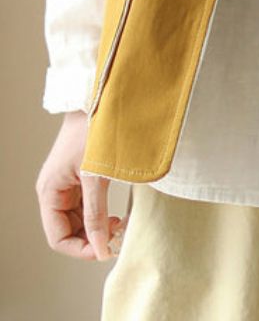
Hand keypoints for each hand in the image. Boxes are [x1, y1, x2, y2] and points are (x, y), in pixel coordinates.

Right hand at [35, 111, 125, 260]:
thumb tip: (101, 248)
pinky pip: (86, 206)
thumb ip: (97, 213)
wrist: (98, 99)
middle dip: (91, 238)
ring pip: (79, 220)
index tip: (106, 249)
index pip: (58, 238)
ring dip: (97, 227)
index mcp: (50, 192)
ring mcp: (67, 185)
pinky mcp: (80, 178)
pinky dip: (100, 214)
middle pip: (68, 231)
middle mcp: (54, 191)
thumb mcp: (94, 176)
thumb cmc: (92, 131)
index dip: (81, 249)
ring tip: (119, 223)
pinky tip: (115, 213)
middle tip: (117, 235)